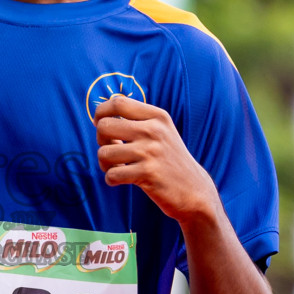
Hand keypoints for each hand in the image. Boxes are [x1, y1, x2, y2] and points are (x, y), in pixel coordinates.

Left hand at [94, 93, 218, 223]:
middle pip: (104, 126)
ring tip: (117, 168)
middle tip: (112, 150)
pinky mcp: (148, 173)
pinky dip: (111, 180)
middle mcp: (154, 130)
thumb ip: (136, 121)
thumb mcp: (160, 132)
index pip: (118, 103)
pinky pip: (112, 174)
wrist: (194, 190)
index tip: (100, 125)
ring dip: (104, 164)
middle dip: (101, 141)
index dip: (100, 113)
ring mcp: (151, 151)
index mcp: (157, 116)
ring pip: (104, 152)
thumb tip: (99, 117)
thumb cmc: (169, 160)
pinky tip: (121, 180)